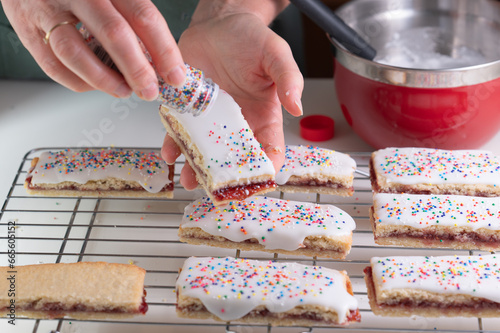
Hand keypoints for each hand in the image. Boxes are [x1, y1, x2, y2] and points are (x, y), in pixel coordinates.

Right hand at [1, 0, 185, 99]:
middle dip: (138, 70)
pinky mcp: (27, 31)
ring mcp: (48, 11)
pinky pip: (53, 65)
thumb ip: (134, 17)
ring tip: (124, 91)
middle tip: (150, 91)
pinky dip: (78, 82)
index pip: (142, 16)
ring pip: (76, 52)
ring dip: (105, 80)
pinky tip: (95, 85)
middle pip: (114, 34)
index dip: (163, 50)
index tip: (175, 75)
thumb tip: (160, 59)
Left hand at [161, 1, 303, 189]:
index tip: (257, 179)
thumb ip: (288, 78)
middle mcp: (237, 124)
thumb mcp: (275, 54)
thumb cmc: (250, 38)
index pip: (268, 149)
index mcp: (263, 116)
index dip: (265, 168)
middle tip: (217, 188)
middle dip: (226, 177)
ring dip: (197, 168)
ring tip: (189, 178)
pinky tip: (169, 152)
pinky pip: (180, 133)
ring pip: (205, 152)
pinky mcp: (188, 111)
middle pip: (234, 159)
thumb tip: (297, 106)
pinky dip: (173, 145)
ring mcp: (211, 120)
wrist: (218, 23)